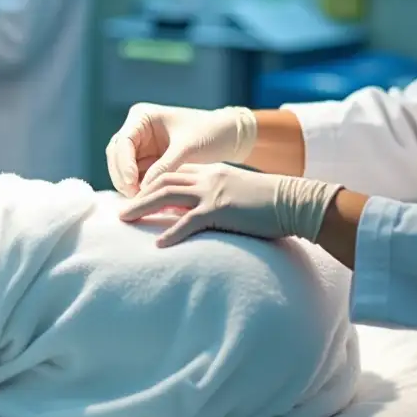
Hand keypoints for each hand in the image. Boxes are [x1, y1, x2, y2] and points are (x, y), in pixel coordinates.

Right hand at [105, 104, 256, 197]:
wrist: (228, 137)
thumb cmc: (210, 133)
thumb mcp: (187, 148)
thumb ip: (165, 166)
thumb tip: (143, 189)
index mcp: (142, 117)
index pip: (123, 142)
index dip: (124, 164)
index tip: (132, 183)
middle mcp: (137, 130)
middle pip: (116, 156)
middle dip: (123, 177)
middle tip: (135, 197)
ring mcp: (141, 147)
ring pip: (122, 169)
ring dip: (128, 185)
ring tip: (141, 202)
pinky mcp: (148, 162)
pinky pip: (135, 177)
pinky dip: (138, 188)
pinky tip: (145, 201)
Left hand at [119, 163, 342, 247]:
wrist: (295, 200)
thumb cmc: (272, 202)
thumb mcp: (241, 193)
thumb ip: (221, 197)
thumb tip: (208, 214)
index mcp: (212, 171)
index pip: (174, 173)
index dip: (152, 184)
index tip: (136, 196)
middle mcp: (208, 178)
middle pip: (163, 182)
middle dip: (139, 194)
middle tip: (121, 209)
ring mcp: (213, 193)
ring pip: (167, 196)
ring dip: (143, 207)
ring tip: (126, 219)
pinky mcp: (220, 210)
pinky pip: (188, 222)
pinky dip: (171, 233)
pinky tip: (159, 244)